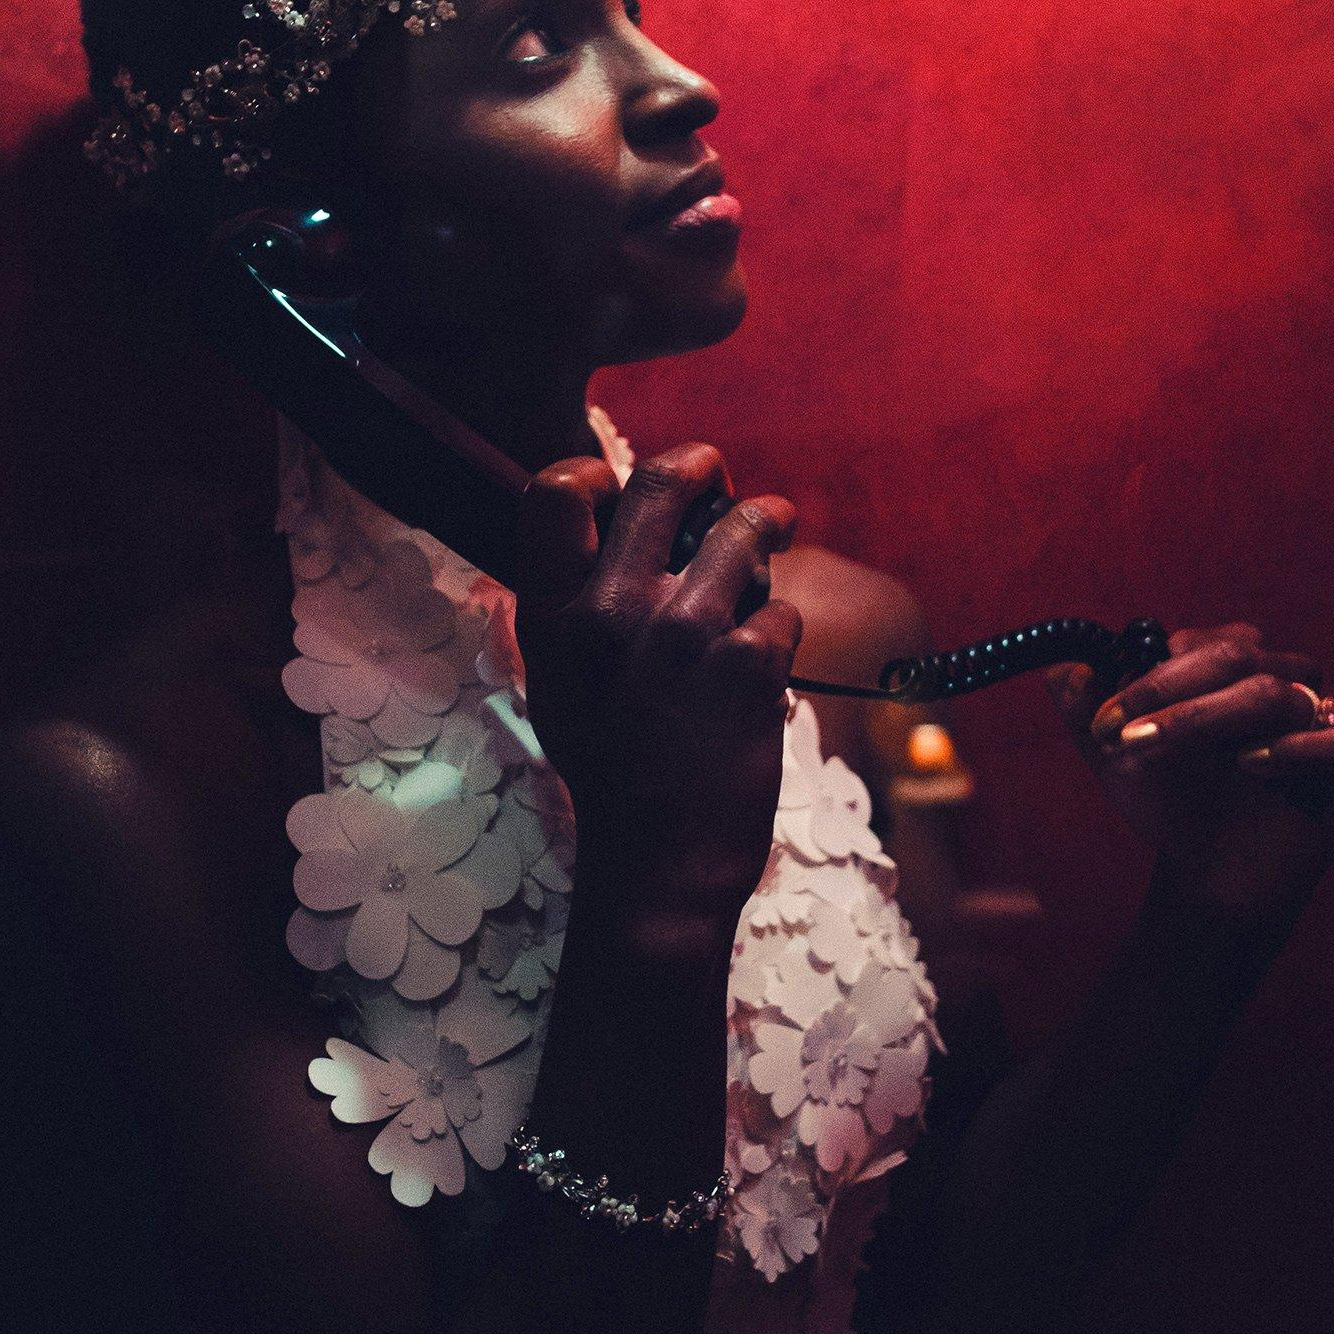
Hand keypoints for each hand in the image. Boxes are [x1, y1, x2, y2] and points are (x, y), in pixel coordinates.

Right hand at [514, 443, 801, 943]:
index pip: (554, 492)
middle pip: (662, 484)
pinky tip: (765, 660)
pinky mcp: (750, 662)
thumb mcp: (557, 690)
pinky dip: (777, 628)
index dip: (594, 472)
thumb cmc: (610, 779)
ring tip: (776, 526)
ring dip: (766, 523)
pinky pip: (779, 608)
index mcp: (553, 616)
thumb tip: (606, 541)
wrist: (657, 867)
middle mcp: (613, 610)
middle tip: (718, 477)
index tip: (620, 487)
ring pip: (745, 531)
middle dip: (701, 466)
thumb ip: (571, 614)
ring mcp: (685, 631)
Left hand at [1047, 624, 1333, 935]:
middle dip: (1171, 690)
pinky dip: (1297, 747)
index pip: (1202, 642)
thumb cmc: (1171, 803)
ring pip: (1282, 692)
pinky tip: (1251, 763)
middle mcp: (1281, 683)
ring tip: (1162, 748)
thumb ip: (1085, 709)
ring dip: (1214, 715)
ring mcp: (1321, 722)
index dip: (1150, 672)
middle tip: (1123, 733)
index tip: (1103, 716)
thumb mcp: (1116, 756)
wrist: (1209, 877)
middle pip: (1239, 657)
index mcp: (1233, 668)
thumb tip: (1060, 667)